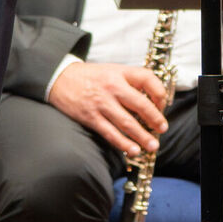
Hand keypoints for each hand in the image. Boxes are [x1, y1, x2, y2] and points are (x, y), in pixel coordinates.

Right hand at [50, 61, 170, 156]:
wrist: (60, 78)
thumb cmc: (91, 76)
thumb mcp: (112, 70)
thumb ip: (130, 81)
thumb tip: (152, 101)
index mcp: (120, 72)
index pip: (146, 78)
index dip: (159, 92)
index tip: (162, 104)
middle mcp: (112, 87)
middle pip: (140, 104)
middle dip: (155, 119)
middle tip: (162, 129)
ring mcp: (101, 103)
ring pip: (127, 123)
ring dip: (142, 136)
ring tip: (153, 146)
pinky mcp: (91, 117)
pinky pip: (110, 133)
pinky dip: (123, 143)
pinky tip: (133, 150)